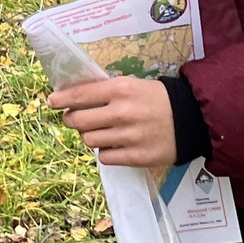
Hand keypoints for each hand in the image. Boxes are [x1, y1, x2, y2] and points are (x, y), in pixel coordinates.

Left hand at [48, 75, 177, 168]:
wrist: (191, 119)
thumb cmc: (157, 99)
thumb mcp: (133, 85)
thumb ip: (106, 91)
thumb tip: (73, 97)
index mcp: (121, 90)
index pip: (80, 95)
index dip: (62, 99)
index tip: (52, 102)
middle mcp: (122, 112)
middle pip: (78, 121)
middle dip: (72, 120)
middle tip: (76, 119)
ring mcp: (129, 136)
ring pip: (89, 140)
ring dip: (90, 136)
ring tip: (102, 132)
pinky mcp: (136, 157)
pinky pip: (105, 157)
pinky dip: (106, 151)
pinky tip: (115, 144)